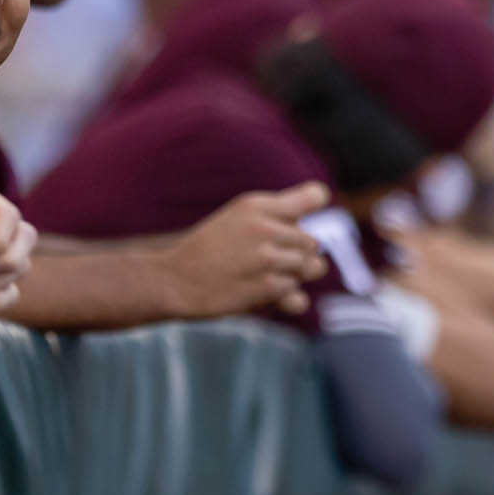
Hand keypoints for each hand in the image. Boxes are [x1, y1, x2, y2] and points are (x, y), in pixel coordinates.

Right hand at [161, 183, 329, 318]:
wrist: (175, 281)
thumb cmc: (208, 250)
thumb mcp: (237, 219)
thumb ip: (275, 220)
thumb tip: (318, 242)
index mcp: (256, 205)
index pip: (315, 196)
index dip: (316, 205)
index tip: (300, 220)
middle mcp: (265, 227)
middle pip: (313, 242)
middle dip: (298, 254)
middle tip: (269, 261)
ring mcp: (267, 258)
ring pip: (310, 268)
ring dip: (295, 277)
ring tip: (268, 276)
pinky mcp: (267, 288)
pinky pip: (297, 293)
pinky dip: (285, 298)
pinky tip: (262, 292)